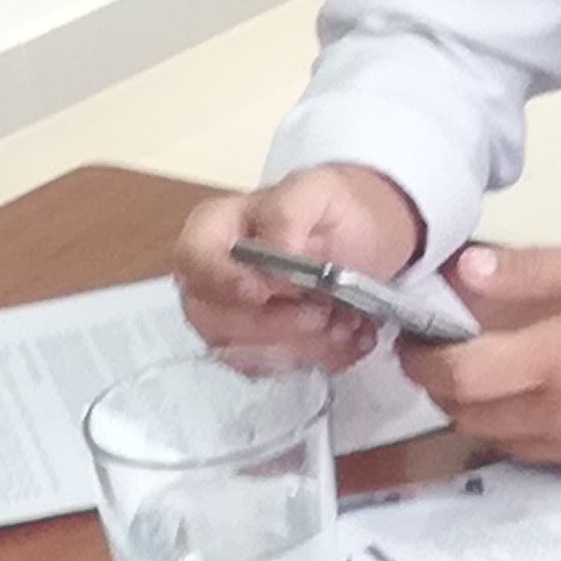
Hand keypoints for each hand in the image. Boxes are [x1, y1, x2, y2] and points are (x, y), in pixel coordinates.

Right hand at [177, 163, 430, 370]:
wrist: (367, 238)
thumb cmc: (331, 209)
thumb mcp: (316, 190)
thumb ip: (288, 213)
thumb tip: (276, 252)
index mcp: (213, 231)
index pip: (193, 262)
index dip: (221, 282)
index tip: (261, 293)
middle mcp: (212, 282)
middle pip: (214, 320)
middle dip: (273, 325)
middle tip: (322, 314)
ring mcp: (234, 322)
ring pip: (248, 354)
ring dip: (301, 347)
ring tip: (347, 325)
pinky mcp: (265, 352)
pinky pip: (282, 370)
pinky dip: (321, 359)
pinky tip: (352, 339)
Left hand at [399, 238, 560, 483]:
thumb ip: (532, 270)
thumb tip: (465, 272)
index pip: (461, 378)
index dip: (423, 364)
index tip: (415, 344)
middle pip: (468, 416)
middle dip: (446, 388)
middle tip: (452, 355)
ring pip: (498, 441)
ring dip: (483, 411)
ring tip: (502, 374)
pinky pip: (539, 456)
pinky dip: (525, 429)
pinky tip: (550, 397)